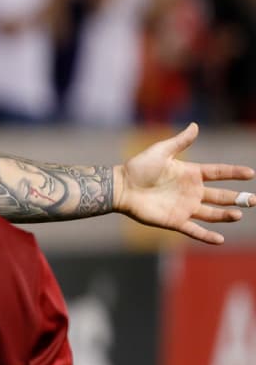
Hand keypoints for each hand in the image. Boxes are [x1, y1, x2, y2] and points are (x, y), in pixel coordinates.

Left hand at [114, 123, 254, 243]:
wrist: (121, 187)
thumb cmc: (139, 167)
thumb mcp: (161, 151)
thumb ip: (179, 141)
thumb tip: (195, 125)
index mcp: (191, 174)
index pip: (219, 173)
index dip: (234, 173)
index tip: (251, 173)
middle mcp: (192, 191)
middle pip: (221, 195)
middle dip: (238, 198)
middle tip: (253, 200)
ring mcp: (185, 207)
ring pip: (212, 213)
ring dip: (225, 215)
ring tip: (238, 215)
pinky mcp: (175, 221)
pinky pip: (194, 230)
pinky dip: (206, 236)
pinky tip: (220, 239)